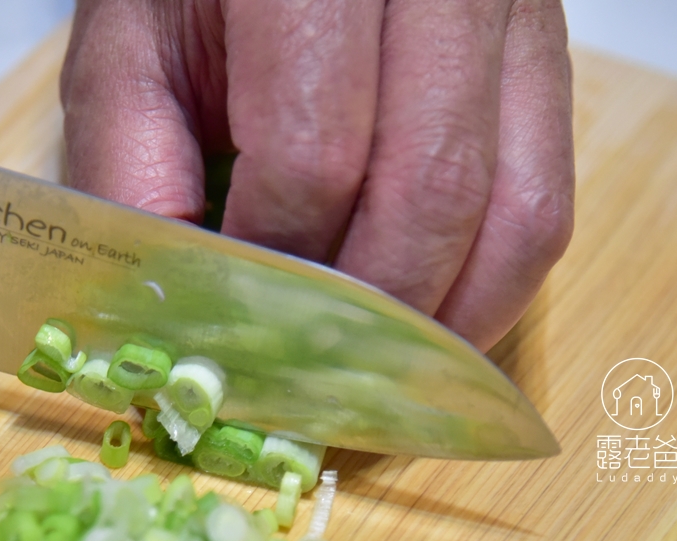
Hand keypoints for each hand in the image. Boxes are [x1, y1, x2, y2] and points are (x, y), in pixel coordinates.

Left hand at [60, 0, 573, 351]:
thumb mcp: (130, 52)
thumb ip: (131, 171)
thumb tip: (166, 323)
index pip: (316, 157)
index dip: (274, 267)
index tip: (234, 323)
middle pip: (428, 195)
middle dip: (362, 313)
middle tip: (303, 369)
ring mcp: (510, 16)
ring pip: (513, 214)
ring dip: (439, 320)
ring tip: (368, 366)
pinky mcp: (546, 57)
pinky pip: (546, 203)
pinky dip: (488, 288)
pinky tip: (423, 319)